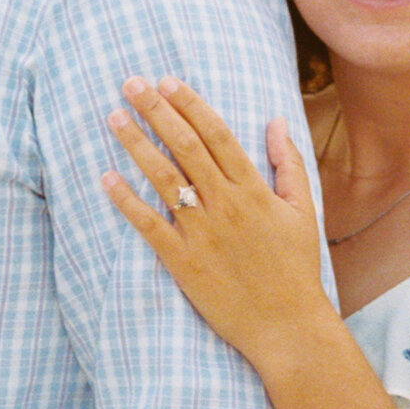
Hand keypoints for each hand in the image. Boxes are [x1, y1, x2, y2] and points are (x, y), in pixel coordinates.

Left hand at [103, 79, 329, 374]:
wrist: (288, 327)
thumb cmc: (296, 269)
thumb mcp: (302, 211)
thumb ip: (289, 164)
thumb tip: (276, 120)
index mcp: (254, 190)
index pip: (216, 135)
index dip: (190, 105)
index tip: (167, 81)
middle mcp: (225, 205)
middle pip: (185, 147)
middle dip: (156, 111)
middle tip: (131, 83)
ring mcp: (202, 233)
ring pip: (163, 179)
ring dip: (136, 144)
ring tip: (114, 117)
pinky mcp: (182, 262)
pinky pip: (148, 225)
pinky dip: (126, 200)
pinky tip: (106, 178)